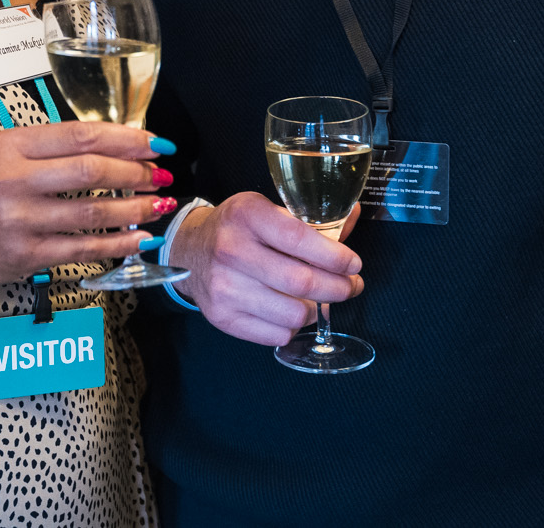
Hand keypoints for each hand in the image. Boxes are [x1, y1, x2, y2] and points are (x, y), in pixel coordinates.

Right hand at [0, 121, 172, 353]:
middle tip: (162, 173)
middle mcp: (12, 180)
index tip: (155, 142)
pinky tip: (140, 238)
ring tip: (160, 203)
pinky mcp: (27, 255)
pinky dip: (119, 244)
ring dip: (136, 208)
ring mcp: (20, 221)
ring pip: (93, 212)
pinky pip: (85, 249)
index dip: (126, 138)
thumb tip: (112, 146)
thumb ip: (47, 149)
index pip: (79, 135)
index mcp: (9, 146)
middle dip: (136, 171)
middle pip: (91, 170)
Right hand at [164, 192, 363, 345]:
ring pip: (295, 313)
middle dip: (339, 288)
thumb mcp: (267, 209)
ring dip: (317, 309)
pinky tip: (290, 309)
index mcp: (246, 215)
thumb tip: (354, 216)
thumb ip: (310, 218)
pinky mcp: (222, 317)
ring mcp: (224, 287)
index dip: (336, 256)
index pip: (301, 240)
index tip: (354, 264)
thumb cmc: (238, 228)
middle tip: (351, 286)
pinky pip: (278, 334)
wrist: (189, 250)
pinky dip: (293, 325)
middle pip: (302, 281)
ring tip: (318, 299)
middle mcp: (231, 250)